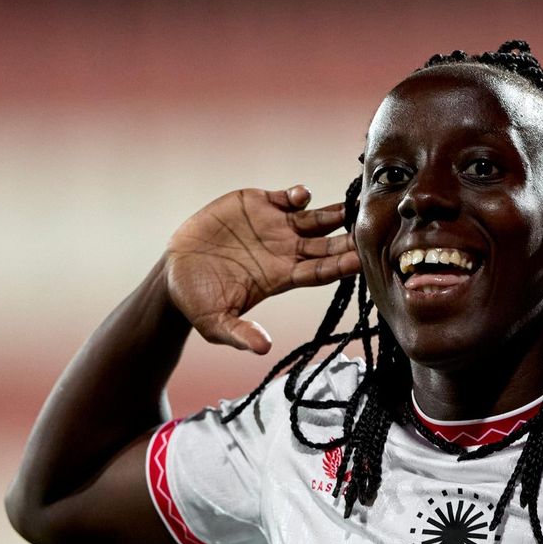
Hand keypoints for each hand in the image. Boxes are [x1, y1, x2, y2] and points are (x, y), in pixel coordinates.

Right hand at [165, 185, 358, 353]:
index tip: (361, 260)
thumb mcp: (215, 323)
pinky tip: (302, 195)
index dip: (341, 265)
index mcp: (282, 278)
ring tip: (351, 204)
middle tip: (368, 228)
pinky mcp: (259, 205)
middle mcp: (286, 252)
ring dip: (335, 212)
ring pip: (317, 219)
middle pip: (328, 245)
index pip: (320, 272)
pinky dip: (300, 195)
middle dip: (349, 238)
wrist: (174, 272)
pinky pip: (289, 198)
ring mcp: (275, 227)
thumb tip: (263, 348)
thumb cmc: (198, 303)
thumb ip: (239, 334)